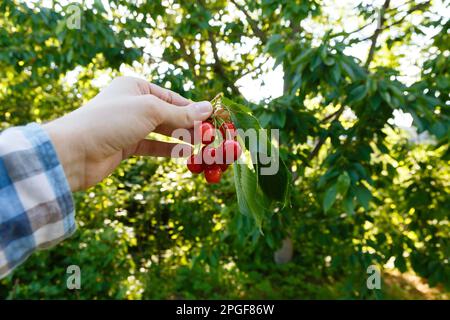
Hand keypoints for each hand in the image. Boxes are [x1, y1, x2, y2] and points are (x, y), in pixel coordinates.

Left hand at [44, 76, 212, 190]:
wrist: (75, 151)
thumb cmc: (111, 121)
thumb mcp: (150, 111)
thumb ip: (180, 113)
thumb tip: (208, 108)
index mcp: (135, 86)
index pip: (172, 98)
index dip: (192, 110)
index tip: (211, 121)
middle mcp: (132, 104)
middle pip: (169, 114)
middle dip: (189, 125)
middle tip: (209, 137)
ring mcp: (129, 126)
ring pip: (162, 131)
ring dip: (181, 138)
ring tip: (201, 146)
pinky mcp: (125, 146)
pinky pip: (153, 146)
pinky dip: (168, 149)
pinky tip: (185, 154)